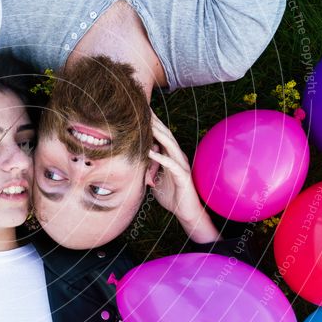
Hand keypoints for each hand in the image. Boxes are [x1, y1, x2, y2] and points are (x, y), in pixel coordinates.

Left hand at [145, 110, 205, 224]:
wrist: (187, 212)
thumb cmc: (172, 196)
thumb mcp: (155, 180)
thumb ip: (147, 169)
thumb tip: (135, 163)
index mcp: (171, 157)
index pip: (162, 137)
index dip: (153, 124)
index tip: (142, 112)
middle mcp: (178, 157)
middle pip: (166, 136)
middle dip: (155, 122)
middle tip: (145, 109)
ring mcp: (181, 165)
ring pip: (170, 146)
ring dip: (158, 134)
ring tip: (147, 124)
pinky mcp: (183, 176)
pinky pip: (171, 164)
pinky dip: (160, 157)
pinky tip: (149, 151)